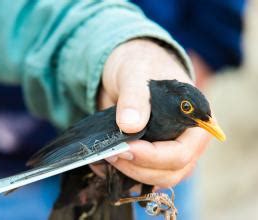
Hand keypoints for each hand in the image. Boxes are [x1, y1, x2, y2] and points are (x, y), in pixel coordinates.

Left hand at [98, 39, 210, 187]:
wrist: (129, 69)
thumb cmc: (141, 66)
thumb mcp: (136, 73)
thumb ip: (135, 96)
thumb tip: (130, 125)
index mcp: (194, 121)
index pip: (181, 153)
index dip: (153, 156)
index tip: (125, 147)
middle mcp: (186, 142)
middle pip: (169, 172)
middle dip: (137, 167)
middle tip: (109, 153)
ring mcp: (168, 151)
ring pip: (156, 179)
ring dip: (129, 173)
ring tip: (103, 158)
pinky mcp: (150, 156)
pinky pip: (140, 175)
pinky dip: (121, 174)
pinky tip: (102, 163)